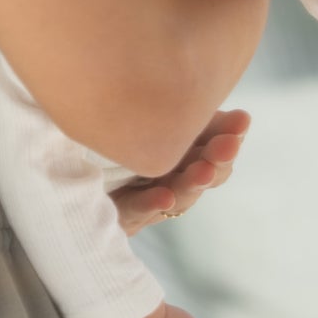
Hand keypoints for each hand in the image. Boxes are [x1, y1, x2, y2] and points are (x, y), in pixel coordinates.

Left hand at [107, 108, 249, 235]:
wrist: (76, 173)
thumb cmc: (122, 138)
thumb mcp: (157, 118)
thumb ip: (189, 112)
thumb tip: (232, 104)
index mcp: (184, 155)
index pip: (216, 147)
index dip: (230, 135)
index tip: (241, 120)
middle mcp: (172, 180)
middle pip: (203, 173)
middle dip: (217, 159)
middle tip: (229, 145)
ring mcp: (150, 199)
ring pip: (177, 193)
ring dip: (193, 183)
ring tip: (204, 171)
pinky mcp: (121, 214)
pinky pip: (136, 209)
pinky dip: (152, 204)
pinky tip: (165, 198)